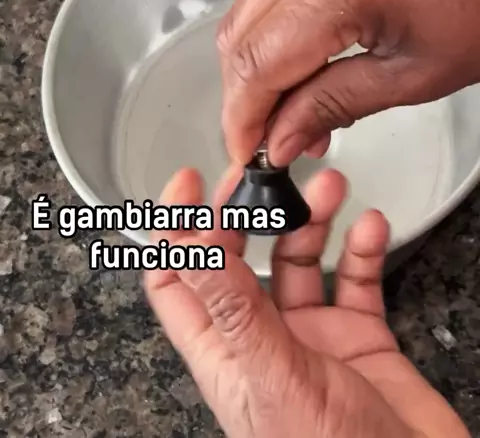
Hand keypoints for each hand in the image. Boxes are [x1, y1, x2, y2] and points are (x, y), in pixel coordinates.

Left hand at [144, 167, 469, 437]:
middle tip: (262, 173)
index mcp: (225, 354)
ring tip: (328, 189)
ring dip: (311, 220)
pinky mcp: (358, 338)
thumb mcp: (273, 378)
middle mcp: (263, 340)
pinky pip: (356, 279)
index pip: (178, 283)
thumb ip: (235, 310)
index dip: (175, 233)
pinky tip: (370, 226)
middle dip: (248, 212)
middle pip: (239, 259)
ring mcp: (312, 337)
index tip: (187, 185)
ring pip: (300, 260)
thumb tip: (189, 247)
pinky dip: (363, 247)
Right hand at [217, 0, 479, 164]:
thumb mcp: (414, 77)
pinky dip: (276, 35)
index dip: (242, 118)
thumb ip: (332, 106)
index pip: (258, 61)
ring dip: (258, 68)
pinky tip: (300, 71)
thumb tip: (278, 140)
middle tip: (265, 143)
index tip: (246, 156)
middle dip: (244, 96)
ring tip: (290, 115)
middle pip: (240, 34)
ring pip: (249, 12)